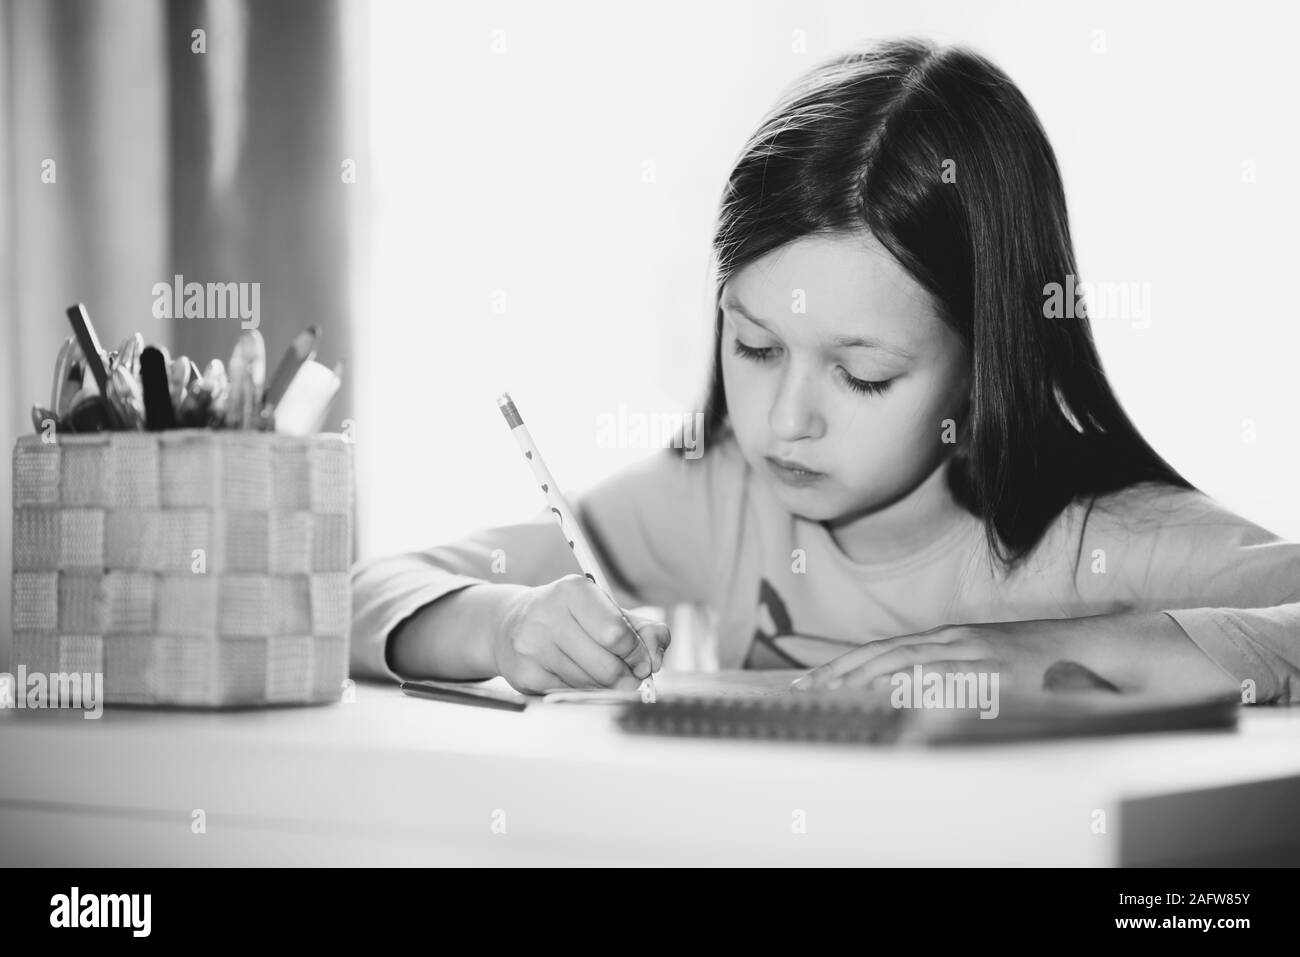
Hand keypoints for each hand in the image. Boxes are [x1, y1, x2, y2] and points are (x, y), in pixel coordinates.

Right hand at [493, 574, 670, 693]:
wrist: (509, 624)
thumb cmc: (569, 617)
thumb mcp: (606, 612)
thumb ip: (642, 629)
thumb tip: (656, 657)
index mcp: (573, 590)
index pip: (617, 634)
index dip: (638, 654)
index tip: (643, 662)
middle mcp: (548, 614)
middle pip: (607, 666)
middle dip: (626, 677)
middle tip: (630, 676)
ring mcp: (532, 646)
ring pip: (590, 684)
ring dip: (605, 686)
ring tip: (601, 674)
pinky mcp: (524, 675)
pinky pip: (570, 694)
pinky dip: (582, 691)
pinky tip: (576, 676)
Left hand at [789, 617, 1119, 694]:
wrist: (1091, 649)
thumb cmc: (1039, 664)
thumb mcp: (984, 665)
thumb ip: (948, 676)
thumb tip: (909, 700)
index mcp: (947, 640)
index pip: (883, 650)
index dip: (844, 664)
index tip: (811, 678)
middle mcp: (953, 642)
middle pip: (883, 654)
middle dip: (839, 672)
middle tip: (802, 688)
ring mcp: (972, 656)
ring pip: (905, 664)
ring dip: (863, 679)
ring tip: (828, 694)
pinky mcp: (994, 675)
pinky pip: (946, 683)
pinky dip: (914, 691)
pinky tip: (888, 703)